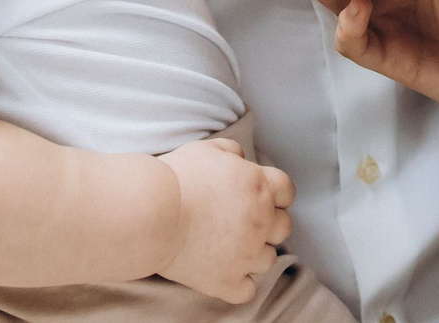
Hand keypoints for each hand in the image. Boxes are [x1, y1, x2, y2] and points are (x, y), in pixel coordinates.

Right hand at [155, 137, 293, 303]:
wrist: (151, 212)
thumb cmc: (176, 178)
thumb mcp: (207, 149)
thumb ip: (232, 151)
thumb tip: (241, 158)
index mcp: (258, 186)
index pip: (287, 191)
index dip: (276, 193)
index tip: (261, 197)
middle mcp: (260, 221)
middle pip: (284, 227)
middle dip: (268, 223)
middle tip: (243, 222)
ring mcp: (246, 254)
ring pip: (269, 259)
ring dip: (254, 253)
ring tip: (228, 246)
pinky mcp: (228, 281)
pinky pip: (248, 290)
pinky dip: (238, 283)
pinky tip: (223, 271)